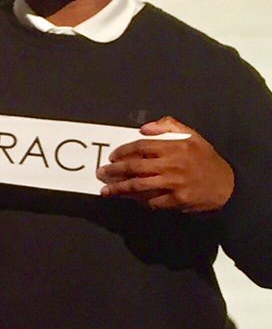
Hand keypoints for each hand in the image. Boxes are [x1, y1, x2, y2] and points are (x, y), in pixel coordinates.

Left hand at [99, 118, 232, 211]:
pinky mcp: (177, 200)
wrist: (227, 186)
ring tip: (106, 190)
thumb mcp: (193, 137)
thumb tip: (144, 128)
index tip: (112, 156)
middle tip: (101, 173)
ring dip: (119, 189)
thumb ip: (169, 126)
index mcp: (175, 147)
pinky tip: (129, 200)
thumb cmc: (206, 160)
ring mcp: (174, 184)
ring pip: (139, 186)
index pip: (141, 147)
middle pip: (135, 167)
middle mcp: (172, 165)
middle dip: (115, 171)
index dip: (123, 152)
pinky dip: (139, 201)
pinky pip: (151, 201)